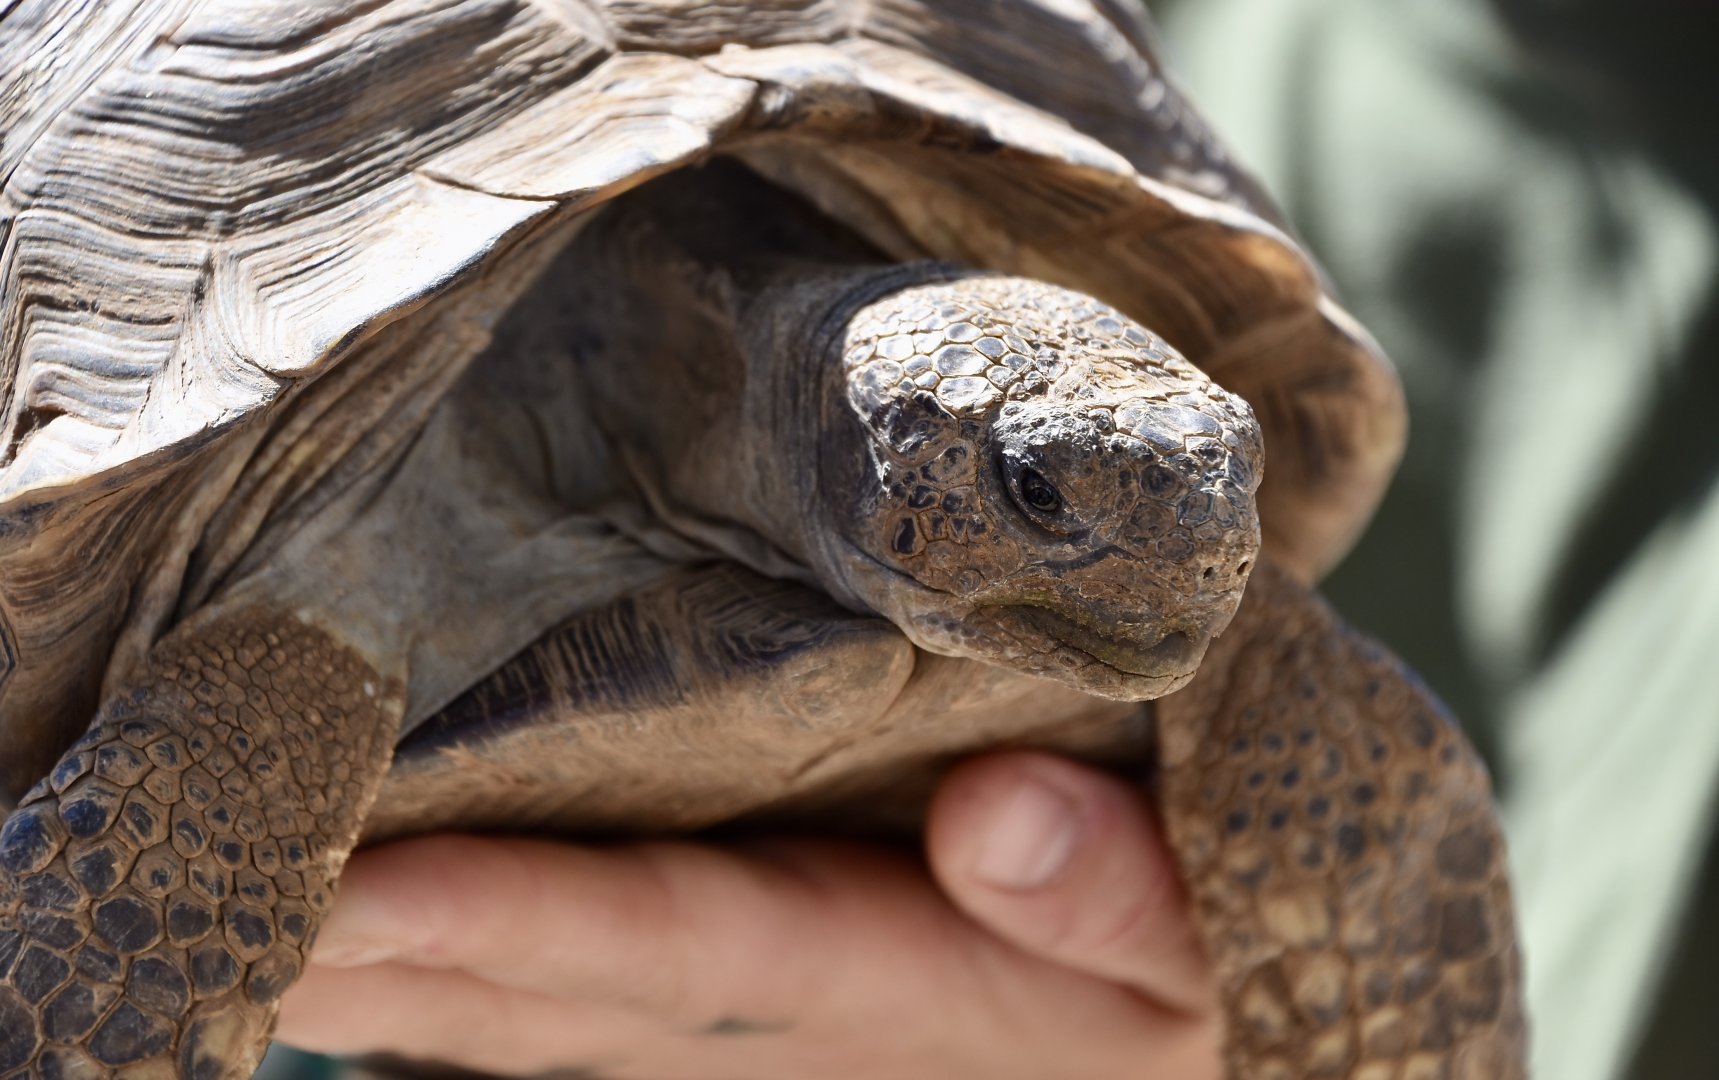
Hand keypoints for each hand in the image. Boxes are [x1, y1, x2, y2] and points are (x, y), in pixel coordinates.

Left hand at [275, 752, 1221, 1077]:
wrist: (1222, 1041)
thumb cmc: (1233, 974)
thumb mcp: (1232, 941)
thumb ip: (1126, 895)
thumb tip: (993, 819)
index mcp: (920, 989)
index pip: (690, 945)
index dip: (520, 921)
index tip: (356, 884)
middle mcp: (811, 1032)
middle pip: (566, 997)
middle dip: (389, 952)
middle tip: (208, 890)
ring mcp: (778, 1043)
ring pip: (552, 1018)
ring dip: (396, 979)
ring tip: (243, 911)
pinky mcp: (777, 1025)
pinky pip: (597, 1013)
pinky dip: (479, 985)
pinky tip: (376, 958)